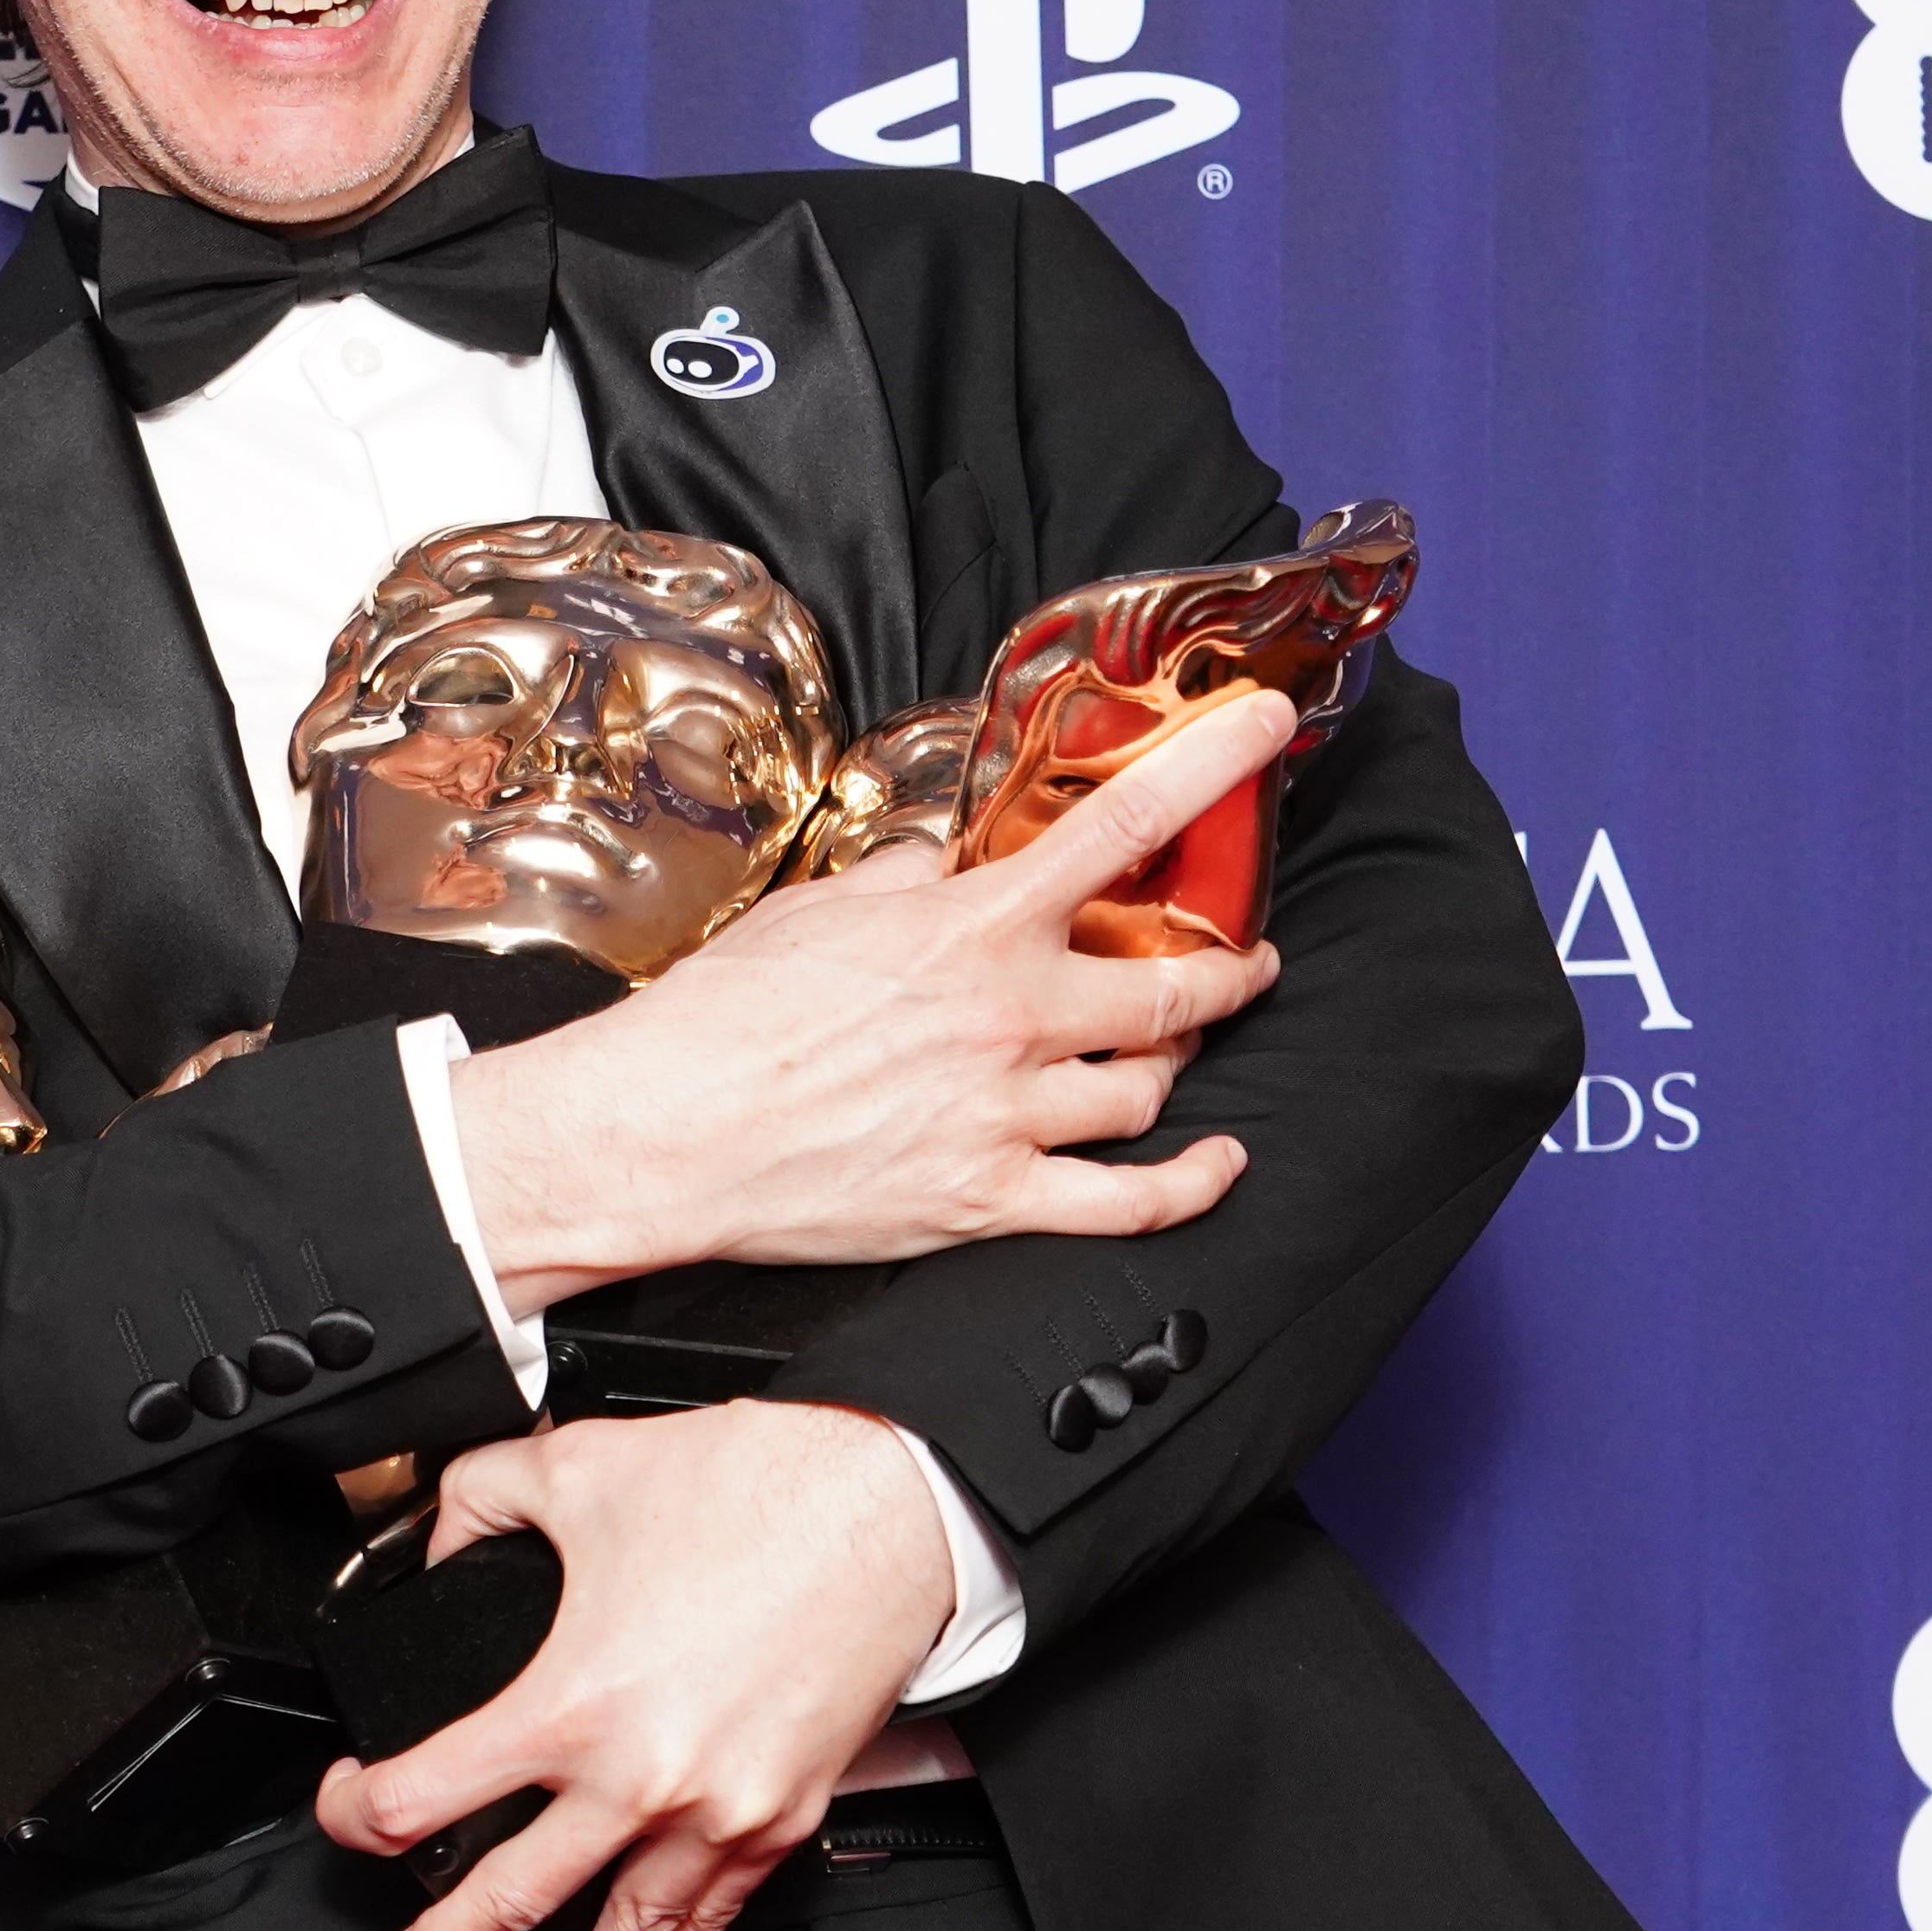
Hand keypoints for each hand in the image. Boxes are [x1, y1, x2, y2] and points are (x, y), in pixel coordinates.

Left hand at [314, 1401, 948, 1930]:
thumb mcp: (575, 1465)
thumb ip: (478, 1502)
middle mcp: (640, 1780)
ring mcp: (717, 1813)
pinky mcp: (782, 1818)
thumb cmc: (755, 1489)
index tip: (344, 1808)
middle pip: (505, 1905)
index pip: (419, 1800)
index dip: (353, 1814)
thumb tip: (438, 1542)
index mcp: (572, 1704)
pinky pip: (715, 1915)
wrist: (891, 1509)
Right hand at [449, 688, 1294, 1305]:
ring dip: (1178, 1063)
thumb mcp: (817, 909)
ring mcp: (1009, 1115)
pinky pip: (1129, 1203)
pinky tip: (1217, 1163)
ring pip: (1150, 1087)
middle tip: (1245, 958)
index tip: (1269, 728)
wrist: (662, 1131)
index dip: (1210, 766)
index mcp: (973, 928)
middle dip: (1229, 969)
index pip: (1121, 825)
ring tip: (1178, 1047)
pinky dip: (1190, 1185)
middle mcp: (1012, 1017)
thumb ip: (907, 875)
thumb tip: (950, 851)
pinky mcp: (991, 1199)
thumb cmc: (724, 1018)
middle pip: (1175, 985)